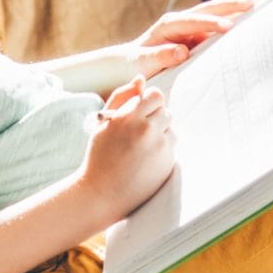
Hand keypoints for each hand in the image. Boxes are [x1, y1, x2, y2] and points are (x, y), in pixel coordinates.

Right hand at [80, 77, 176, 213]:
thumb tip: (141, 80)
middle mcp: (146, 129)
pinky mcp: (168, 161)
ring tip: (141, 147)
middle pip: (165, 110)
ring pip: (170, 127)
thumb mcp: (104, 122)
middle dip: (155, 118)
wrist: (102, 193)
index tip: (141, 112)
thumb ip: (122, 96)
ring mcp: (159, 146)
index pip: (156, 95)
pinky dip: (163, 148)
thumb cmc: (100, 155)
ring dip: (160, 132)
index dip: (149, 102)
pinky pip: (172, 144)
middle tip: (139, 132)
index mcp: (129, 116)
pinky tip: (146, 158)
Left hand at [134, 0, 261, 79]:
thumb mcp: (144, 63)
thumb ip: (160, 56)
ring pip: (217, 13)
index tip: (229, 27)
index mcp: (169, 25)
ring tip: (259, 3)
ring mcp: (191, 26)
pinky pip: (218, 26)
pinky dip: (234, 20)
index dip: (212, 24)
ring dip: (237, 8)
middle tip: (256, 2)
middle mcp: (182, 20)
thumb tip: (182, 51)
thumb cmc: (136, 65)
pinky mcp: (197, 34)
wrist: (130, 63)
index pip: (194, 22)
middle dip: (233, 5)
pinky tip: (250, 18)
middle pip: (211, 9)